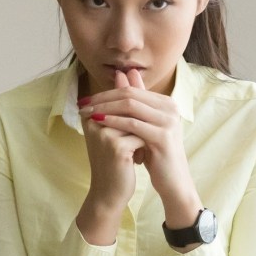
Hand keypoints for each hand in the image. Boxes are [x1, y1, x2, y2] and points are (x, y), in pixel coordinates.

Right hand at [76, 68, 144, 245]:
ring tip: (134, 153)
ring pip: (137, 123)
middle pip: (129, 109)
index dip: (133, 114)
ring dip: (142, 137)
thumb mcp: (117, 128)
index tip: (132, 132)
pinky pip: (141, 136)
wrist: (109, 192)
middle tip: (138, 141)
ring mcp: (103, 133)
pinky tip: (136, 162)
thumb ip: (122, 100)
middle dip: (139, 124)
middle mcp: (93, 121)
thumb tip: (127, 72)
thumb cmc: (115, 160)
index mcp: (90, 114)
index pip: (120, 100)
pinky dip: (144, 148)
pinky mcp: (116, 147)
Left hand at [80, 68, 201, 229]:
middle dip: (103, 98)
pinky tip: (99, 122)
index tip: (86, 99)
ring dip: (105, 108)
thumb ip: (134, 103)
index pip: (132, 89)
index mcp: (166, 103)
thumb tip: (120, 75)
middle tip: (83, 103)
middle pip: (130, 95)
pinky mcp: (163, 136)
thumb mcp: (143, 126)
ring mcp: (168, 121)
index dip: (107, 92)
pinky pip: (133, 124)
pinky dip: (114, 121)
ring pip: (131, 106)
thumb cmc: (155, 153)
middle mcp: (170, 108)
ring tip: (87, 112)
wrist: (172, 180)